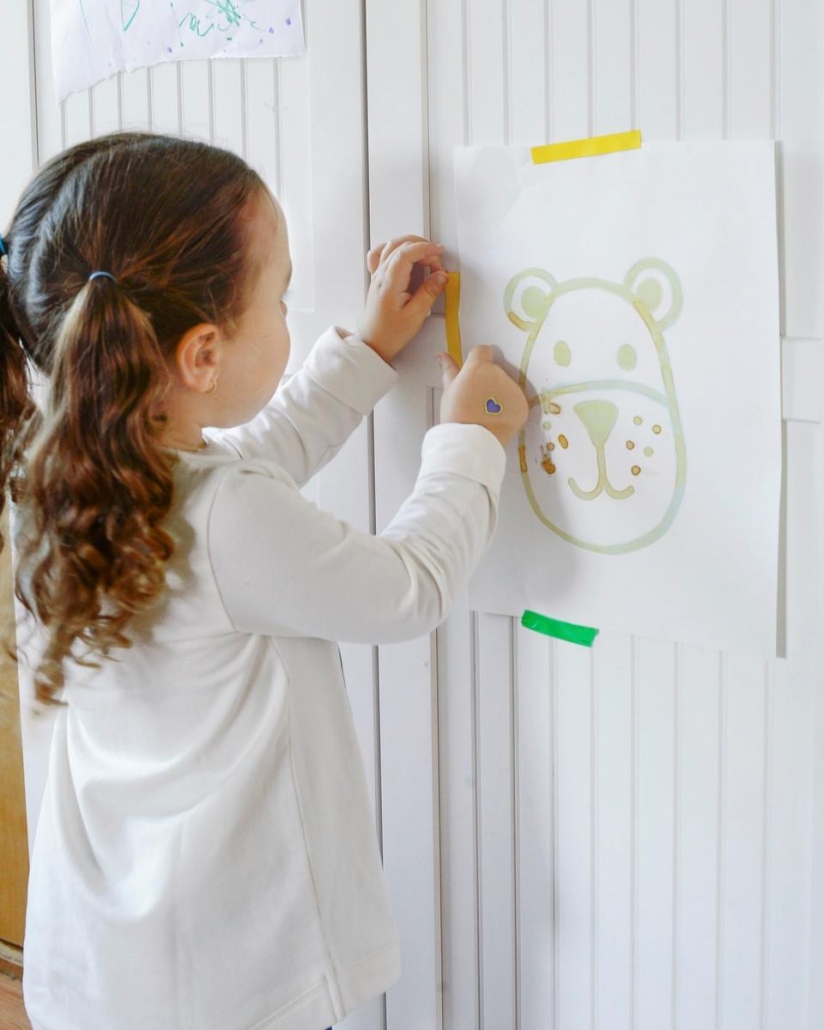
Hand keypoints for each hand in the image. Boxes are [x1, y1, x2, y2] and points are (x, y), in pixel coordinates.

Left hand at [356, 236, 448, 362]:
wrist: (373, 343)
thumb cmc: (390, 333)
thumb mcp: (415, 316)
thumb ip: (429, 293)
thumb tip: (441, 276)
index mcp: (389, 282)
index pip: (406, 253)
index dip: (425, 248)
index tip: (439, 252)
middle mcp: (381, 275)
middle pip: (401, 246)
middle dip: (422, 249)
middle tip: (437, 265)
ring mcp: (377, 275)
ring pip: (392, 247)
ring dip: (411, 246)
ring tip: (426, 260)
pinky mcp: (378, 278)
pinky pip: (381, 254)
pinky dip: (395, 249)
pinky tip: (405, 256)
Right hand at [437, 345, 528, 448]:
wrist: (471, 442)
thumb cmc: (457, 417)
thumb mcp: (449, 391)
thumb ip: (449, 370)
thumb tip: (442, 356)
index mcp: (478, 367)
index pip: (483, 351)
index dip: (477, 362)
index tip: (473, 375)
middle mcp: (498, 374)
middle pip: (494, 371)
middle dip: (487, 382)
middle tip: (475, 400)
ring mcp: (512, 389)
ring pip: (506, 386)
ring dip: (499, 395)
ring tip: (485, 412)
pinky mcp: (522, 405)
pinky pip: (516, 402)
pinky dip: (509, 409)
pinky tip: (496, 419)